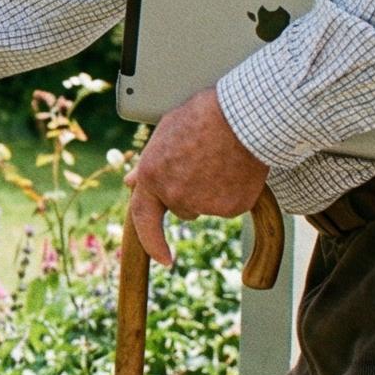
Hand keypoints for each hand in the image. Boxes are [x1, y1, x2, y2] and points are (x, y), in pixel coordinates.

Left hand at [121, 87, 268, 267]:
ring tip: (224, 157)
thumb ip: (149, 163)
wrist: (244, 116)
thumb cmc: (204, 115)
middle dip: (192, 192)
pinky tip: (239, 167)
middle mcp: (174, 195)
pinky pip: (233, 204)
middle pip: (183, 208)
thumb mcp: (167, 133)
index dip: (151, 241)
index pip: (143, 217)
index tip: (163, 258)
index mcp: (152, 176)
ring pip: (209, 205)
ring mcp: (204, 204)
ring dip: (214, 190)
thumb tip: (131, 182)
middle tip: (207, 162)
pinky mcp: (231, 207)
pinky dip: (237, 191)